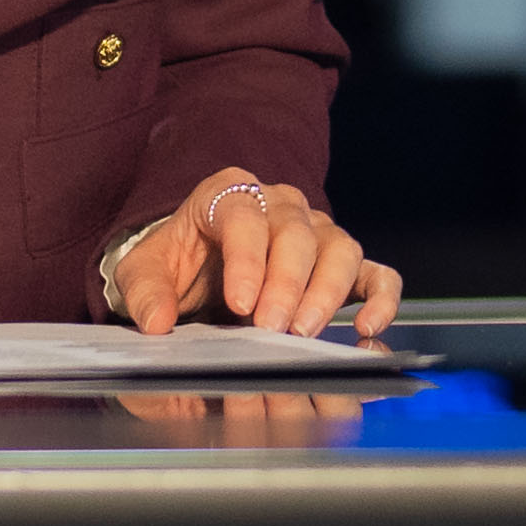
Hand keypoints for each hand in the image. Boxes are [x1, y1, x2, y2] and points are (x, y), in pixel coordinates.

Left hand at [106, 171, 401, 343]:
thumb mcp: (144, 271)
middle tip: (271, 329)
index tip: (240, 303)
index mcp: (228, 193)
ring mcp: (316, 231)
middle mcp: (279, 204)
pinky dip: (381, 297)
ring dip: (326, 293)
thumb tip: (156, 324)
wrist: (197, 266)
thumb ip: (145, 292)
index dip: (246, 260)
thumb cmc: (177, 262)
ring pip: (338, 249)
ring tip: (304, 332)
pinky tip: (366, 326)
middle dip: (286, 284)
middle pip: (295, 234)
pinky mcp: (342, 264)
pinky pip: (374, 272)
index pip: (244, 217)